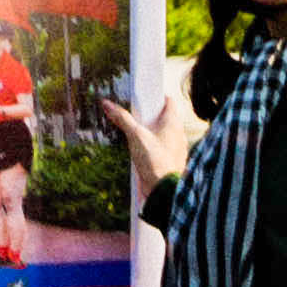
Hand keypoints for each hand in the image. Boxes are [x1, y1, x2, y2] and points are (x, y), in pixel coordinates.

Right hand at [90, 76, 199, 198]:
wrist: (163, 190)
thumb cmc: (154, 161)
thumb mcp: (135, 136)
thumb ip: (122, 118)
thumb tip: (107, 103)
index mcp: (173, 123)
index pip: (169, 102)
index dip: (157, 97)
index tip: (145, 97)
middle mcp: (179, 133)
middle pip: (165, 117)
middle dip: (151, 115)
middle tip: (136, 115)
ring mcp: (177, 147)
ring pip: (165, 133)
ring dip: (153, 131)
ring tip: (138, 133)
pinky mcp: (173, 160)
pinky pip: (164, 147)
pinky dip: (155, 145)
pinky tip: (143, 150)